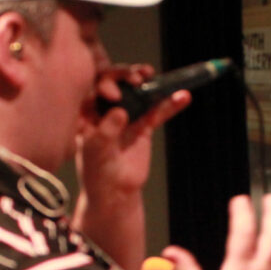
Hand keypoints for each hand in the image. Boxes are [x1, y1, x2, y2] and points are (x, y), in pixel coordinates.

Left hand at [76, 64, 190, 196]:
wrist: (115, 194)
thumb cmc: (96, 172)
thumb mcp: (95, 151)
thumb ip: (106, 130)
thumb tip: (120, 111)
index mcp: (87, 111)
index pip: (94, 87)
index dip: (105, 84)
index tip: (114, 94)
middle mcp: (106, 109)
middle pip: (117, 83)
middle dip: (126, 76)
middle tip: (136, 80)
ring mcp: (127, 116)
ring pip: (139, 94)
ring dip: (149, 83)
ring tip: (154, 76)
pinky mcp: (144, 127)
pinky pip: (158, 112)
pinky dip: (170, 104)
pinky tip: (183, 97)